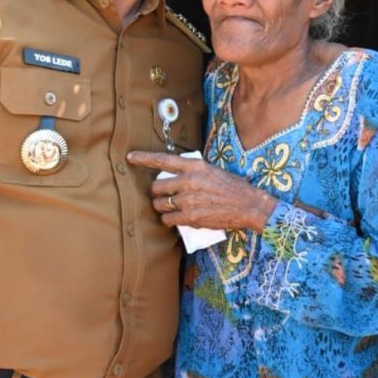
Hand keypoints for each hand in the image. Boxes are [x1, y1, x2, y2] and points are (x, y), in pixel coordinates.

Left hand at [127, 150, 276, 232]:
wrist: (247, 205)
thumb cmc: (231, 187)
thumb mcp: (211, 171)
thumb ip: (192, 172)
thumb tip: (174, 176)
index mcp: (194, 166)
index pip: (163, 160)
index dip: (143, 158)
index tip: (130, 157)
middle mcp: (188, 181)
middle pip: (156, 187)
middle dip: (158, 193)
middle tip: (165, 196)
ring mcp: (188, 200)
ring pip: (159, 204)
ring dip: (162, 207)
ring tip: (171, 208)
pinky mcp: (190, 217)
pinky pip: (168, 219)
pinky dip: (169, 220)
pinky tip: (176, 219)